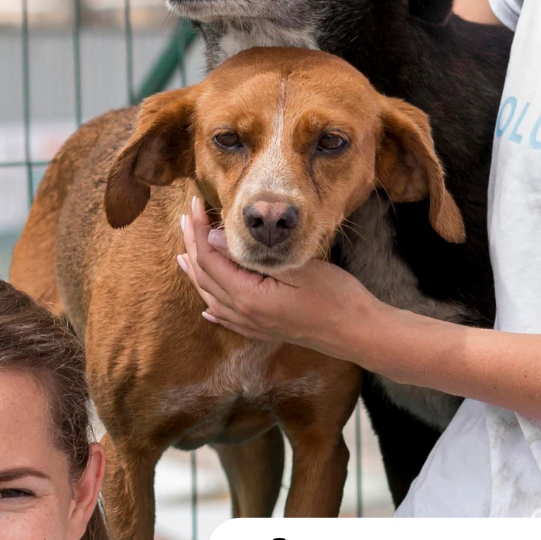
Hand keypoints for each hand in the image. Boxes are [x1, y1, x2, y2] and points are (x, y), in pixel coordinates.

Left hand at [175, 195, 379, 356]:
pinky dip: (213, 303)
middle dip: (193, 245)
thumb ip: (253, 255)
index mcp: (248, 297)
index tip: (196, 206)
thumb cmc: (334, 297)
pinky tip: (207, 305)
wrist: (357, 333)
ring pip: (211, 297)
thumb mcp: (296, 267)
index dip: (199, 231)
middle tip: (186, 218)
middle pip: (204, 276)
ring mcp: (251, 325)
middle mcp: (243, 314)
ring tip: (183, 255)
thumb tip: (217, 239)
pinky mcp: (262, 330)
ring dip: (196, 273)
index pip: (209, 259)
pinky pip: (226, 317)